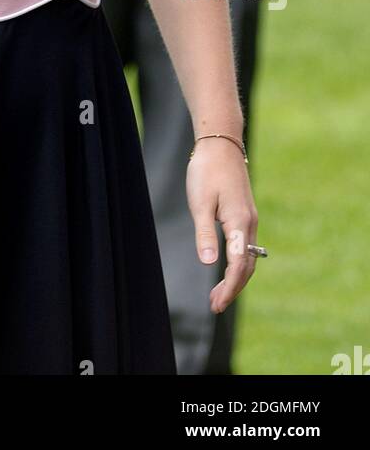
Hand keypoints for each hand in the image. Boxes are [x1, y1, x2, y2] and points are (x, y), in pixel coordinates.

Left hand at [186, 137, 258, 314]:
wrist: (220, 144)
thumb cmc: (207, 170)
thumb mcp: (200, 202)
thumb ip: (204, 233)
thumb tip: (208, 263)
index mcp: (240, 222)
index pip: (238, 264)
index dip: (229, 287)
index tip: (216, 304)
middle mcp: (249, 223)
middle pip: (246, 266)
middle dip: (232, 288)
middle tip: (214, 305)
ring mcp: (249, 219)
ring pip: (247, 257)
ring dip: (235, 278)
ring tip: (217, 294)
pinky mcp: (245, 214)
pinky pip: (245, 247)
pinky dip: (237, 263)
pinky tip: (226, 269)